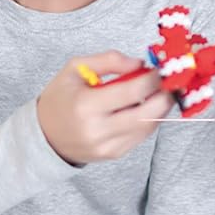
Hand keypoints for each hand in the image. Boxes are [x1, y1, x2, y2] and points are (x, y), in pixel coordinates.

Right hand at [37, 52, 172, 164]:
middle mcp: (97, 130)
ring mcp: (107, 146)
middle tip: (169, 83)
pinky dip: (149, 121)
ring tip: (160, 93)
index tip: (158, 70)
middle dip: (164, 97)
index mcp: (85, 105)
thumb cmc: (61, 98)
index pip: (132, 91)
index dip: (152, 79)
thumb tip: (140, 63)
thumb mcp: (75, 68)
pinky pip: (140, 137)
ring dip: (160, 109)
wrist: (45, 135)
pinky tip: (146, 108)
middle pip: (147, 114)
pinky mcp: (113, 154)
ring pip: (148, 127)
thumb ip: (108, 60)